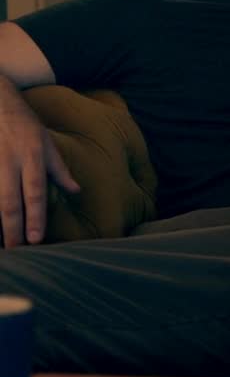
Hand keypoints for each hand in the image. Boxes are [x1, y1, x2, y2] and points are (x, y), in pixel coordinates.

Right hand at [0, 110, 79, 247]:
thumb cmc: (26, 126)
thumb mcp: (48, 144)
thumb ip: (60, 170)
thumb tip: (76, 191)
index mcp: (33, 157)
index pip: (35, 192)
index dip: (35, 217)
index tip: (37, 239)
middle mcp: (10, 161)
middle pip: (10, 201)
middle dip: (12, 228)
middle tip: (16, 250)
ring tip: (2, 243)